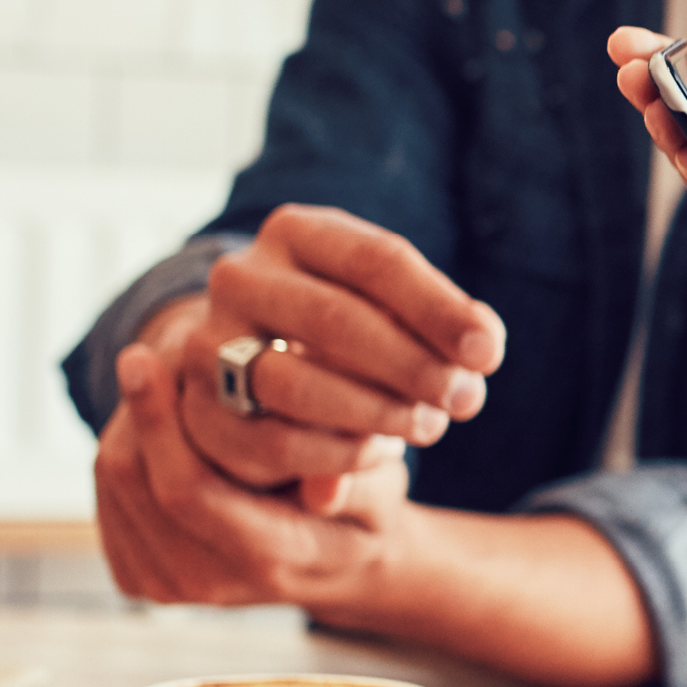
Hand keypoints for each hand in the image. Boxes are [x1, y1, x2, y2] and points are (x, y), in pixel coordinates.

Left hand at [94, 341, 417, 607]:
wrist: (337, 563)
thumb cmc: (365, 504)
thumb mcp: (383, 489)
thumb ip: (360, 485)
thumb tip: (325, 487)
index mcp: (268, 561)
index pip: (189, 491)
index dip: (159, 420)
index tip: (145, 356)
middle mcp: (207, 584)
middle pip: (134, 481)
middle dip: (138, 410)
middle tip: (146, 352)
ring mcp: (167, 585)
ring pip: (114, 482)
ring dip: (130, 423)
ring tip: (158, 378)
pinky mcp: (139, 576)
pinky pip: (109, 496)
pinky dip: (126, 446)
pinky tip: (157, 418)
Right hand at [152, 205, 508, 502]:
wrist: (253, 356)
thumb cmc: (349, 324)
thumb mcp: (392, 305)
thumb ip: (440, 320)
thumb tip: (481, 346)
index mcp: (296, 232)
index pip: (376, 260)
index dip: (439, 309)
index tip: (489, 353)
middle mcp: (240, 276)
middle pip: (333, 318)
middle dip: (411, 365)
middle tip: (467, 399)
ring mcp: (209, 341)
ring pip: (294, 382)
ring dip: (375, 413)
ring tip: (430, 425)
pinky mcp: (198, 409)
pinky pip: (271, 441)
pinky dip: (336, 454)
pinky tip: (380, 451)